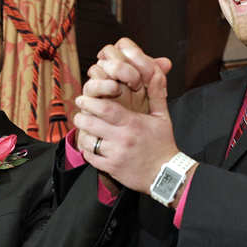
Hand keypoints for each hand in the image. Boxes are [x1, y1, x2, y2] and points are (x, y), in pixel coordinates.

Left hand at [76, 39, 170, 164]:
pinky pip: (90, 157)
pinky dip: (87, 150)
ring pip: (88, 141)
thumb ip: (156, 94)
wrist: (166, 175)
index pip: (105, 108)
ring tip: (84, 128)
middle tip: (79, 112)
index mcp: (133, 123)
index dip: (90, 102)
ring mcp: (115, 155)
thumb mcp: (162, 117)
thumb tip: (157, 71)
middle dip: (81, 116)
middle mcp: (122, 138)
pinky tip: (91, 144)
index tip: (83, 98)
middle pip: (91, 123)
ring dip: (82, 133)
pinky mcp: (111, 168)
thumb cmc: (163, 144)